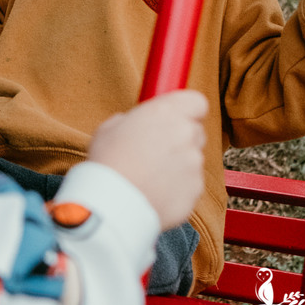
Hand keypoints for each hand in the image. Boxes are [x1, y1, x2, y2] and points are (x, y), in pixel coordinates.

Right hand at [86, 90, 206, 230]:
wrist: (112, 203)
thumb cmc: (108, 162)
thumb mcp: (110, 127)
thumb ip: (134, 121)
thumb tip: (138, 125)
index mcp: (166, 112)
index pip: (197, 101)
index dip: (186, 109)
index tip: (175, 115)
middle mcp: (186, 135)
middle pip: (195, 131)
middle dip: (180, 138)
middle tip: (156, 148)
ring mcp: (194, 164)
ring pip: (192, 160)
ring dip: (177, 165)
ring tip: (149, 175)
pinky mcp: (195, 190)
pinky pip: (190, 185)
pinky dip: (176, 187)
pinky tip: (154, 190)